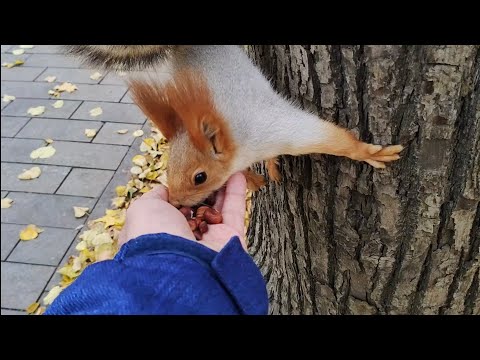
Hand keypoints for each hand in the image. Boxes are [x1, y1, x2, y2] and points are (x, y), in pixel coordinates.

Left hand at [117, 172, 246, 251]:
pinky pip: (234, 212)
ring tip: (223, 165)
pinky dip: (236, 193)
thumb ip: (155, 197)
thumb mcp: (142, 209)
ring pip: (216, 209)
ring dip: (220, 187)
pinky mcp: (229, 240)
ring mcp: (207, 241)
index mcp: (158, 235)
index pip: (168, 211)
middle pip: (195, 208)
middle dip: (200, 189)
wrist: (178, 265)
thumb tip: (166, 190)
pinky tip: (237, 174)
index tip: (182, 177)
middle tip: (206, 168)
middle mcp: (183, 239)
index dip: (175, 194)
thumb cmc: (153, 237)